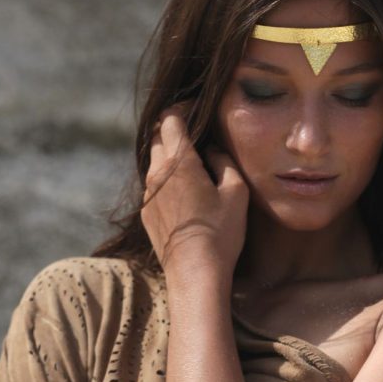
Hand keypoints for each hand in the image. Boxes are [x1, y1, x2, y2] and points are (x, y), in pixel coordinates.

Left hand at [141, 106, 249, 277]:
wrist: (194, 273)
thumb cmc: (221, 233)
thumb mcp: (236, 192)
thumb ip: (224, 161)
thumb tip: (213, 149)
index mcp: (179, 162)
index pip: (170, 119)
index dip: (183, 108)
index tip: (196, 107)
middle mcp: (157, 174)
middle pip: (156, 136)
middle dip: (172, 128)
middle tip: (195, 133)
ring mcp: (147, 194)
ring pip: (153, 161)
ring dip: (169, 155)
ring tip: (192, 164)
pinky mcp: (146, 213)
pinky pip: (153, 185)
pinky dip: (165, 178)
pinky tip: (184, 192)